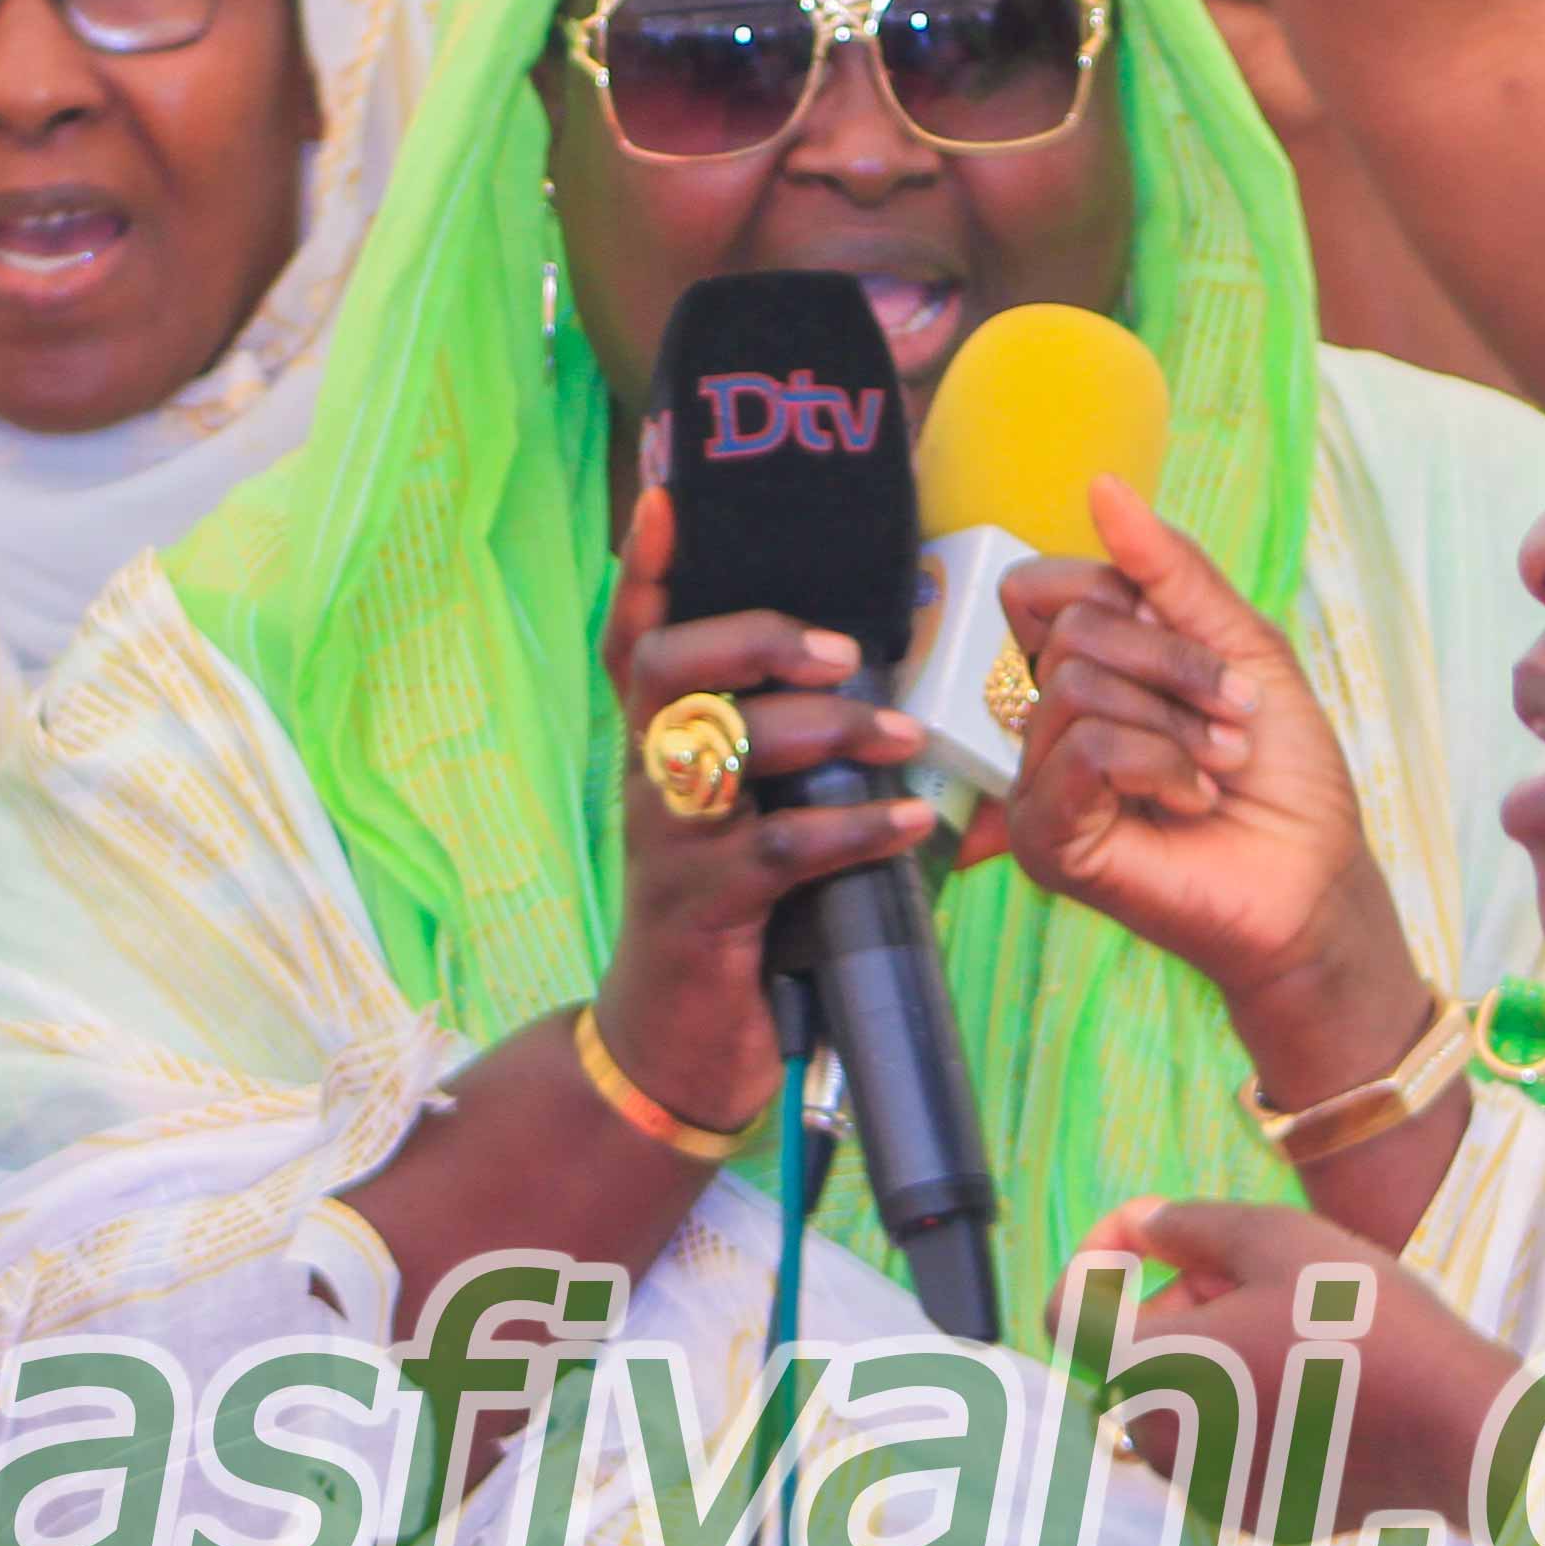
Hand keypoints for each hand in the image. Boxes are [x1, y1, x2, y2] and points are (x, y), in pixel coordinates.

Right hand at [597, 484, 937, 1135]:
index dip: (646, 572)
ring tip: (905, 736)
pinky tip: (910, 825)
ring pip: (727, 751)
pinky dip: (852, 830)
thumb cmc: (735, 918)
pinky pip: (777, 850)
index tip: (667, 498)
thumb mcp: (748, 820)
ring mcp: (667, 844)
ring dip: (827, 732)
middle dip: (751, 640)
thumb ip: (788, 757)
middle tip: (842, 649)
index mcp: (658, 750)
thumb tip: (881, 683)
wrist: (679, 1047)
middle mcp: (649, 783)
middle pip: (664, 671)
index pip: (633, 642)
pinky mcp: (703, 909)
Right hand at [990, 476, 1423, 1069]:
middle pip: (1069, 630)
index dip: (1117, 594)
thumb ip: (1169, 572)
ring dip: (1174, 719)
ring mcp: (1040, 783)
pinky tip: (1193, 801)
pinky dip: (1159, 762)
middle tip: (1231, 719)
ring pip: (1076, 685)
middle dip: (1172, 663)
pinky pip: (1084, 750)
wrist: (1314, 882)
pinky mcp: (1046, 839)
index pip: (1042, 589)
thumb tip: (1101, 487)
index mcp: (1087, 670)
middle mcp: (1049, 723)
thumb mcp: (1242, 647)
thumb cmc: (1284, 778)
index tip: (1198, 643)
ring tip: (1217, 765)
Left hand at [1079, 1196, 1490, 1529]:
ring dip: (1210, 1353)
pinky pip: (1222, 1443)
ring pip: (1177, 1397)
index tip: (1144, 1236)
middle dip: (1176, 1299)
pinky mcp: (1252, 1514)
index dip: (1095, 1257)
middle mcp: (1161, 1441)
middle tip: (1257, 1272)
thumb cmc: (1367, 1324)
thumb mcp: (1275, 1240)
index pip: (1069, 1310)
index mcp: (1152, 1369)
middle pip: (1133, 1351)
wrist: (1460, 1430)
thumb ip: (1186, 1225)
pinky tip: (1316, 1382)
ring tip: (1294, 1324)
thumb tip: (1138, 1223)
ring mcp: (1205, 1488)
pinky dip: (1244, 1404)